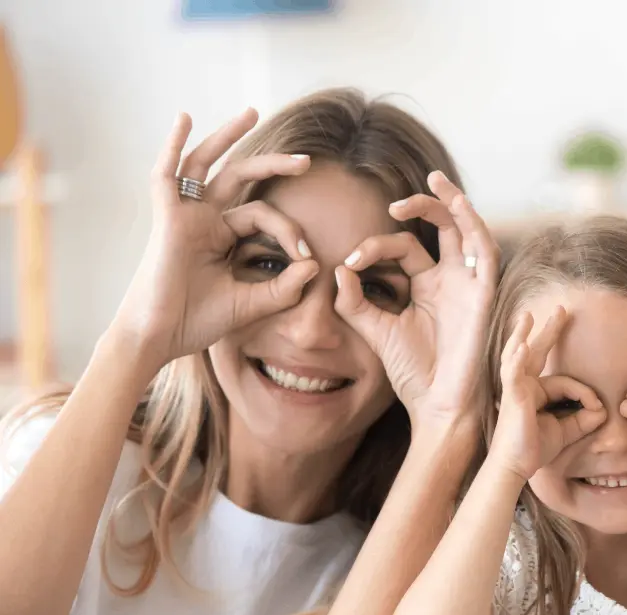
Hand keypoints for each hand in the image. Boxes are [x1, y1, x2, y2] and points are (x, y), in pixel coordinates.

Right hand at [111, 109, 318, 371]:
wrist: (161, 338)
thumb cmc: (198, 322)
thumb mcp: (253, 303)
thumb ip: (285, 287)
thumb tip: (315, 265)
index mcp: (222, 236)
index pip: (263, 216)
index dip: (290, 232)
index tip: (308, 257)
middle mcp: (204, 220)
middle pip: (240, 178)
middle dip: (273, 165)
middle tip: (307, 160)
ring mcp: (184, 215)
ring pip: (207, 164)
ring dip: (228, 136)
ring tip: (253, 113)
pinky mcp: (167, 219)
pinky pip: (166, 175)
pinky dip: (173, 145)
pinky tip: (184, 119)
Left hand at [333, 171, 499, 427]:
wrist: (437, 405)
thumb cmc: (413, 373)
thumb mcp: (375, 331)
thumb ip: (355, 302)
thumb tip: (338, 270)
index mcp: (426, 286)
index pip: (404, 247)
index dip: (374, 247)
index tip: (350, 263)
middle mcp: (450, 280)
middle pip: (443, 227)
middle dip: (424, 204)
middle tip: (396, 201)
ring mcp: (469, 285)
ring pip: (467, 231)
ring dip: (453, 203)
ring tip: (434, 181)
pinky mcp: (484, 295)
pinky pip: (485, 253)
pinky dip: (474, 227)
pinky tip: (459, 206)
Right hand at [489, 308, 606, 480]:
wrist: (516, 467)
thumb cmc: (535, 448)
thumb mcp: (566, 431)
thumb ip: (584, 419)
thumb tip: (603, 410)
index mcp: (537, 392)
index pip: (565, 381)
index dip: (584, 393)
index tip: (597, 409)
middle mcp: (524, 386)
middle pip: (537, 353)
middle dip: (549, 331)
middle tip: (561, 309)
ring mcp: (516, 389)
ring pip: (520, 357)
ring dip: (523, 335)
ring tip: (527, 317)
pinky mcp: (513, 398)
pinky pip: (514, 374)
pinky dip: (517, 359)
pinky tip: (523, 346)